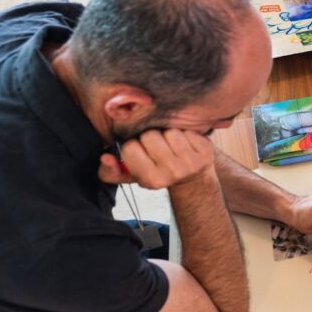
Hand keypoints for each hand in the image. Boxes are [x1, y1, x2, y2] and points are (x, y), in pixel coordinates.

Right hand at [98, 129, 214, 188]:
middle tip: (157, 147)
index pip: (129, 148)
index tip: (141, 152)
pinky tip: (184, 143)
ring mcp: (191, 163)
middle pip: (149, 136)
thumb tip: (105, 157)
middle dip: (150, 138)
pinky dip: (184, 133)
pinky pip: (187, 131)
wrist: (191, 176)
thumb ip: (111, 170)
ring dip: (168, 134)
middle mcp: (172, 173)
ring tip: (171, 145)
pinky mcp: (205, 152)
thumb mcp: (132, 175)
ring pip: (169, 131)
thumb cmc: (157, 171)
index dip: (133, 146)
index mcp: (151, 179)